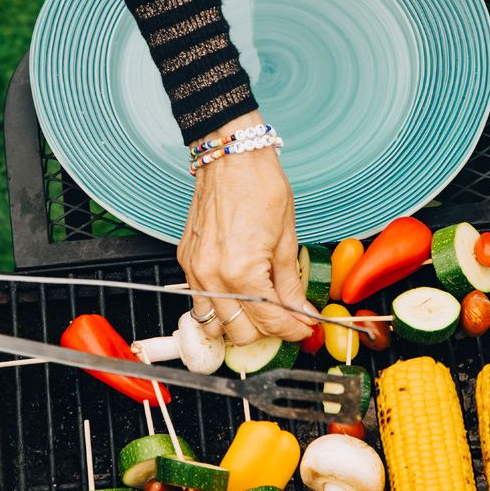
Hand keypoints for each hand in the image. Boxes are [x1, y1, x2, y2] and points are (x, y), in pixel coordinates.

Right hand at [178, 113, 313, 345]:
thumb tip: (302, 313)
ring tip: (258, 312)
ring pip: (214, 325)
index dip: (293, 329)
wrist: (231, 157)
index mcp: (243, 273)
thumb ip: (291, 285)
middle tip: (284, 318)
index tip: (303, 328)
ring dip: (237, 326)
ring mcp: (195, 271)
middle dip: (267, 331)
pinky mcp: (186, 262)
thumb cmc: (260, 187)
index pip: (271, 322)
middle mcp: (213, 277)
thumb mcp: (287, 240)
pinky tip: (236, 297)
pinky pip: (199, 301)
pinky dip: (218, 307)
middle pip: (241, 333)